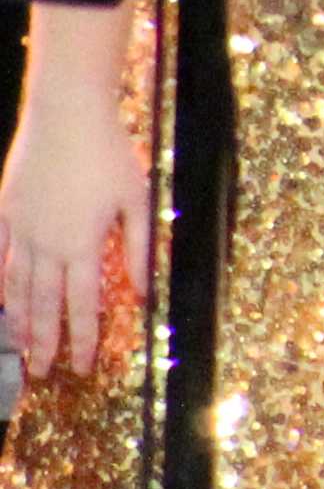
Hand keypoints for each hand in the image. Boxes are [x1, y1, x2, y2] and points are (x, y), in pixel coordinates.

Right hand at [0, 101, 148, 384]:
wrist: (66, 114)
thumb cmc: (110, 153)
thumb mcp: (138, 199)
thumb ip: (140, 248)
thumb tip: (144, 291)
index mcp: (84, 245)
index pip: (84, 305)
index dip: (83, 339)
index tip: (82, 367)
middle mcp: (48, 245)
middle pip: (44, 306)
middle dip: (45, 343)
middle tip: (42, 374)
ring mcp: (21, 230)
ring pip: (17, 287)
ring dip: (20, 322)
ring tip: (21, 349)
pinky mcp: (5, 213)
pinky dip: (0, 284)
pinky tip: (0, 302)